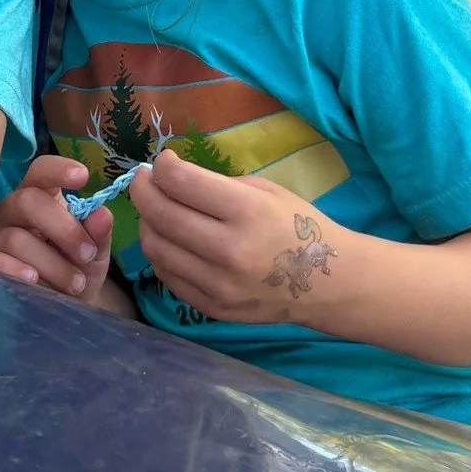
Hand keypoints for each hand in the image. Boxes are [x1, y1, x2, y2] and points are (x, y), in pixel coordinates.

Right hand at [0, 156, 114, 303]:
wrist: (64, 309)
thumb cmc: (77, 268)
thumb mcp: (95, 250)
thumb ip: (98, 231)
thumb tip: (101, 215)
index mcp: (40, 195)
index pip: (41, 171)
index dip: (58, 170)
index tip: (82, 177)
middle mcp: (12, 209)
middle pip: (28, 200)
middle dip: (63, 229)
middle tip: (87, 254)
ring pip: (17, 238)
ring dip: (53, 264)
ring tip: (75, 284)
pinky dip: (16, 271)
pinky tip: (36, 281)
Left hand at [131, 150, 342, 325]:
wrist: (327, 284)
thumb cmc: (295, 225)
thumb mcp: (262, 190)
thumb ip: (214, 184)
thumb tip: (168, 176)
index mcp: (247, 212)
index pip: (181, 183)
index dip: (162, 167)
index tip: (162, 162)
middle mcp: (230, 251)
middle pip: (160, 215)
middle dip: (142, 191)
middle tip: (144, 181)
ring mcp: (219, 286)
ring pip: (156, 248)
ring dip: (148, 223)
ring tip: (157, 211)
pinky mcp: (213, 309)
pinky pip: (167, 276)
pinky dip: (162, 253)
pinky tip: (172, 241)